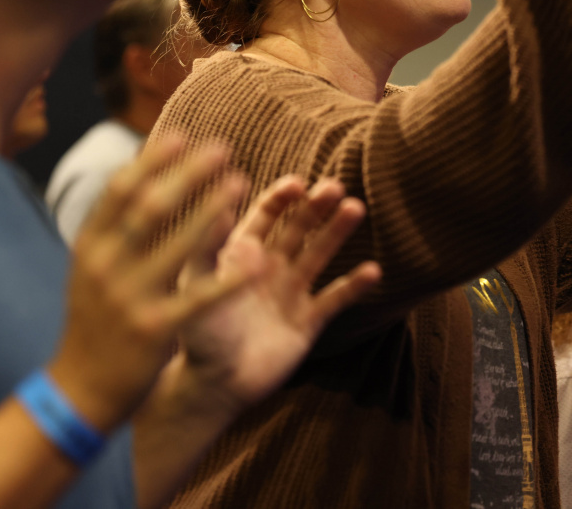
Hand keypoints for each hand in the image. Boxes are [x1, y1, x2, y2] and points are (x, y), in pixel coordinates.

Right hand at [49, 134, 254, 432]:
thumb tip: (139, 167)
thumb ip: (113, 225)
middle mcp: (106, 267)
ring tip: (241, 181)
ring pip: (177, 245)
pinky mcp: (156, 330)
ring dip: (212, 209)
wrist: (82, 387)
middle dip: (187, 173)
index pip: (120, 190)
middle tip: (222, 147)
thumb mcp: (91, 267)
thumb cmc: (96, 319)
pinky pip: (200, 298)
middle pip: (150, 207)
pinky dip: (230, 277)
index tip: (182, 133)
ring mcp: (130, 298)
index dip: (152, 159)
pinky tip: (257, 258)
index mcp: (90, 246)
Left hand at [168, 175, 381, 413]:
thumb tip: (217, 201)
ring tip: (355, 208)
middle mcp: (269, 267)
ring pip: (319, 254)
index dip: (282, 197)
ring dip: (337, 232)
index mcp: (241, 253)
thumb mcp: (197, 284)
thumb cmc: (198, 334)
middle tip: (335, 187)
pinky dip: (354, 286)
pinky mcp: (308, 322)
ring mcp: (291, 293)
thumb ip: (208, 244)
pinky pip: (335, 299)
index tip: (297, 184)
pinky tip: (374, 271)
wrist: (216, 386)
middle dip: (316, 207)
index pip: (266, 214)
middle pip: (298, 228)